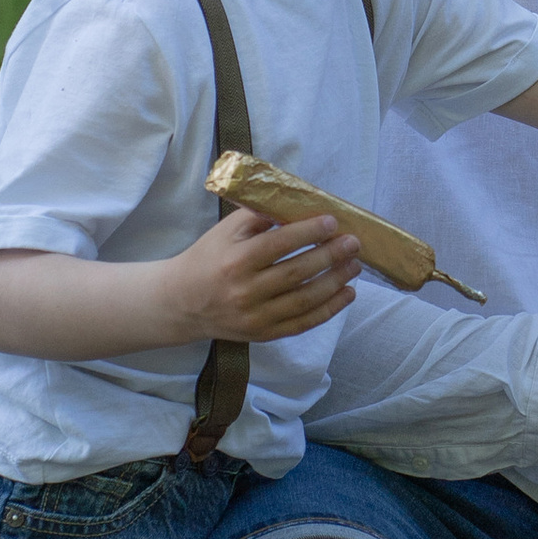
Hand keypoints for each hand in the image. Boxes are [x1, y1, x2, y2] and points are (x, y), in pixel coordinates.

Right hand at [162, 210, 360, 343]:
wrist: (181, 302)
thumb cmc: (208, 258)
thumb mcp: (226, 230)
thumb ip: (260, 216)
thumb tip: (300, 204)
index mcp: (236, 261)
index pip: (279, 244)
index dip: (309, 232)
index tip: (332, 222)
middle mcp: (245, 291)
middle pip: (297, 273)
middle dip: (330, 256)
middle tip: (353, 243)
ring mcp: (255, 317)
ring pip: (305, 301)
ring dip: (336, 282)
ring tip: (355, 266)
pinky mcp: (263, 334)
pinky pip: (302, 324)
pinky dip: (329, 310)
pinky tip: (347, 294)